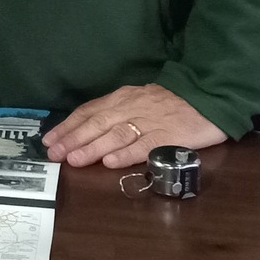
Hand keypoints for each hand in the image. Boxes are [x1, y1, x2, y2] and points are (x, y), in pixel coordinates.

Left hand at [41, 83, 227, 168]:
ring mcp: (150, 122)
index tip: (50, 139)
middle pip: (98, 123)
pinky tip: (111, 162)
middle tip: (54, 154)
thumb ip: (117, 113)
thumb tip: (88, 131)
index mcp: (123, 98)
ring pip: (116, 134)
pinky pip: (144, 145)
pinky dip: (126, 154)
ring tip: (74, 159)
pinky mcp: (168, 136)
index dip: (69, 126)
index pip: (90, 111)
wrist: (209, 96)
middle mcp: (132, 108)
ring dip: (93, 148)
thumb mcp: (139, 100)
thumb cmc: (172, 102)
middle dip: (73, 138)